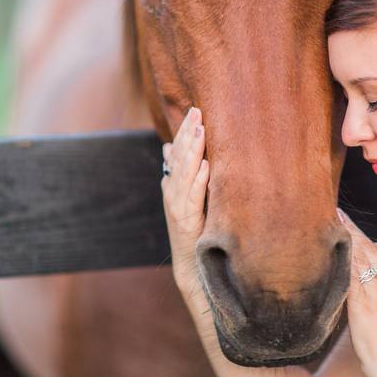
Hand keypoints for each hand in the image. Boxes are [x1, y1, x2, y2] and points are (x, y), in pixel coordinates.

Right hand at [161, 107, 209, 299]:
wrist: (191, 264)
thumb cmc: (194, 229)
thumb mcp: (189, 197)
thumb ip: (183, 173)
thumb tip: (172, 147)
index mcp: (174, 183)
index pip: (178, 152)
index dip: (185, 132)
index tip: (195, 111)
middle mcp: (172, 191)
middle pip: (179, 157)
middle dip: (188, 133)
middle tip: (197, 111)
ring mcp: (177, 206)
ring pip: (184, 172)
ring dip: (192, 151)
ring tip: (200, 131)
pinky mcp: (186, 221)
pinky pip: (192, 197)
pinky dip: (197, 181)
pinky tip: (204, 166)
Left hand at [337, 208, 376, 376]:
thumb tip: (364, 278)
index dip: (365, 235)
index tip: (349, 223)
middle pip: (369, 245)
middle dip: (350, 228)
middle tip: (334, 212)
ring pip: (359, 253)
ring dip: (343, 236)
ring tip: (328, 221)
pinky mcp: (363, 301)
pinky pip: (349, 272)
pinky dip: (339, 258)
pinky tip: (324, 249)